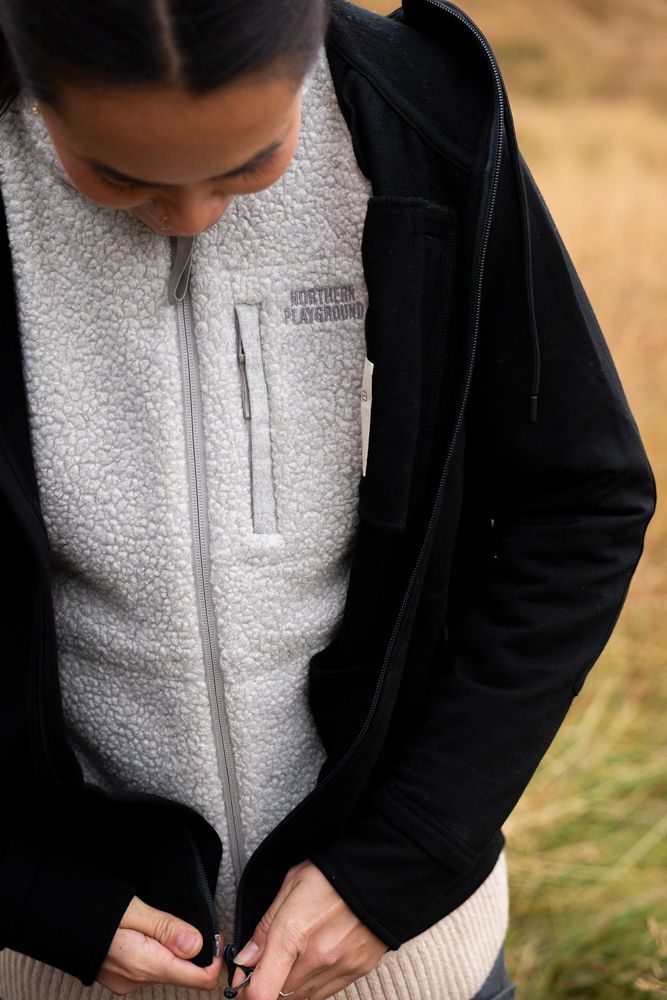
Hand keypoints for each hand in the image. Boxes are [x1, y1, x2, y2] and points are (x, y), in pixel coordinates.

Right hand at [95, 894, 222, 994]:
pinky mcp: (119, 978)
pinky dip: (158, 953)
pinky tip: (151, 934)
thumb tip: (198, 943)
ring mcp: (128, 982)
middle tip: (196, 923)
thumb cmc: (93, 911)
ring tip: (169, 925)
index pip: (199, 979)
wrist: (56, 920)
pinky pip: (150, 968)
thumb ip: (167, 928)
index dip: (215, 960)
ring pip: (167, 970)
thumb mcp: (135, 910)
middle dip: (195, 952)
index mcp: (147, 964)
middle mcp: (138, 980)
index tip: (217, 937)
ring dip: (175, 950)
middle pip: (184, 974)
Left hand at [230, 860, 387, 999]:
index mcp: (293, 933)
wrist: (380, 872)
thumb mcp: (291, 884)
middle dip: (268, 983)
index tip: (243, 981)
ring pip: (302, 997)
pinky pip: (326, 991)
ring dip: (290, 986)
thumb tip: (246, 958)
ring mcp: (339, 967)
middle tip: (268, 963)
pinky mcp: (357, 970)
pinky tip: (314, 961)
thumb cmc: (334, 872)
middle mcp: (317, 958)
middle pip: (279, 996)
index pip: (262, 990)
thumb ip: (266, 926)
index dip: (246, 991)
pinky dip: (314, 983)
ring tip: (294, 957)